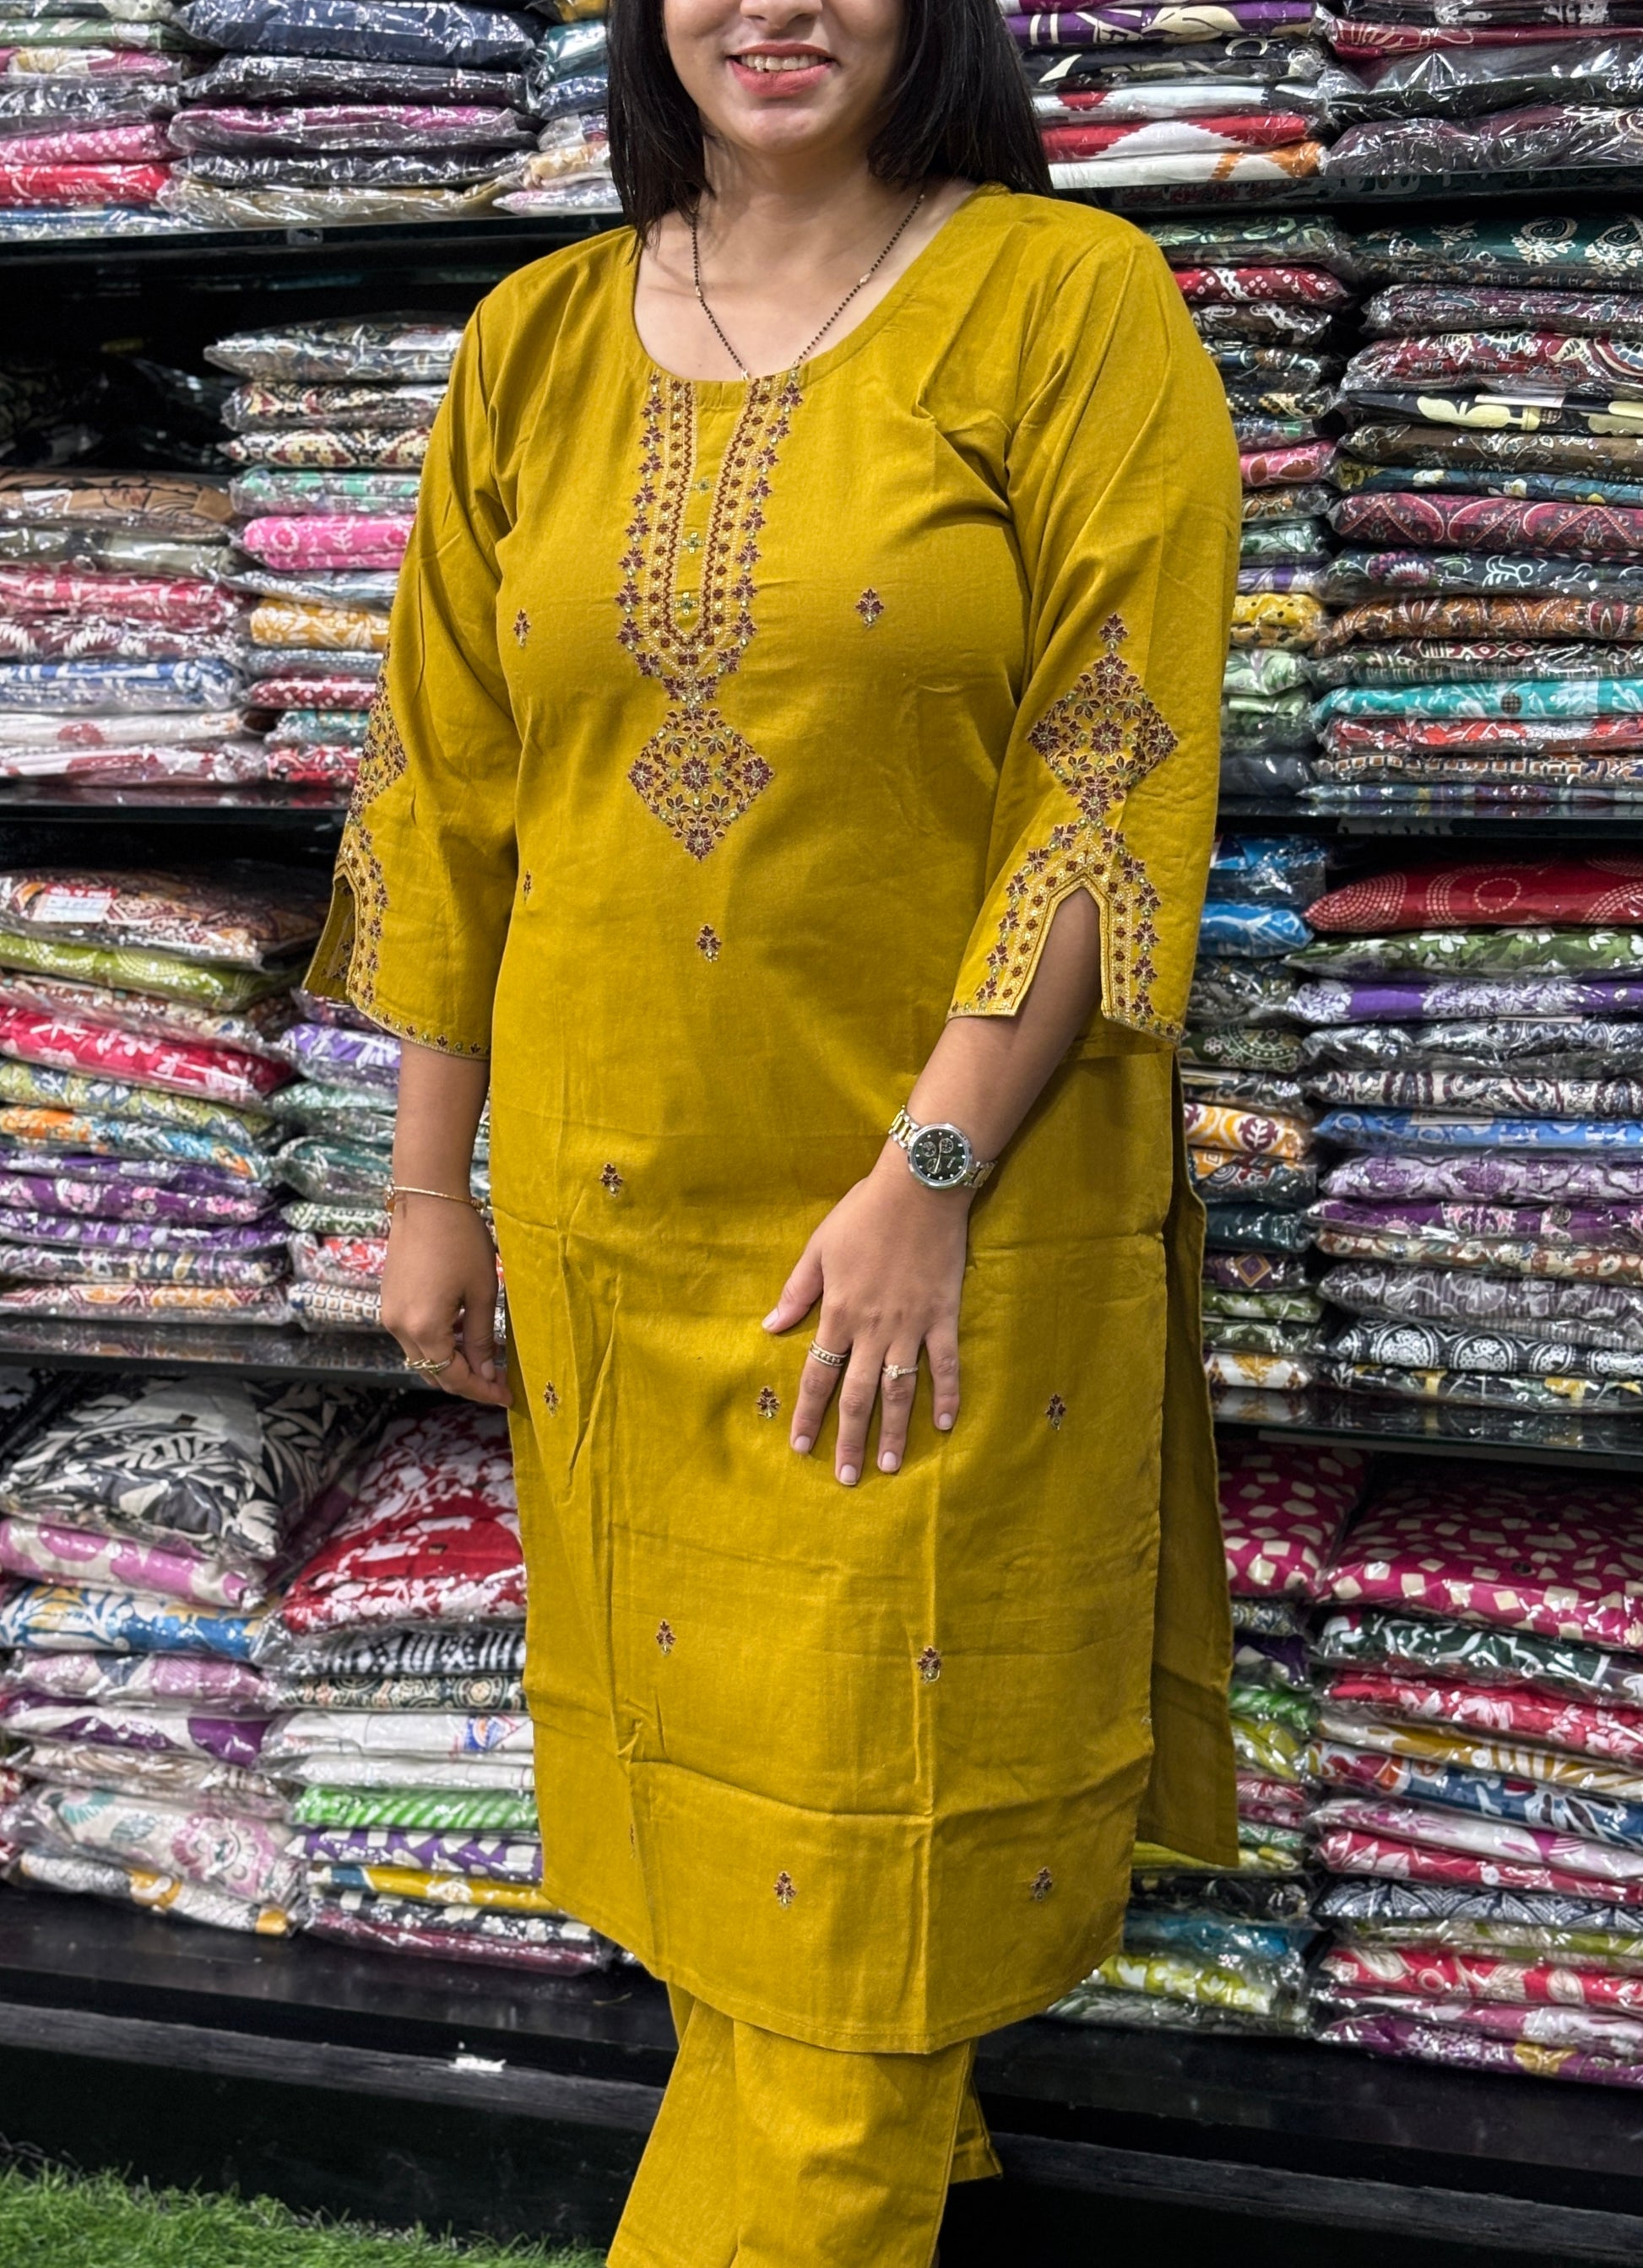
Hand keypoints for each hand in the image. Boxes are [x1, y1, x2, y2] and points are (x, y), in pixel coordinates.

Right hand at [380, 1196, 511, 1407]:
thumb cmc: (461, 1240)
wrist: (426, 1200)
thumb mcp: (481, 1292)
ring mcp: (390, 1315)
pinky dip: (437, 1344)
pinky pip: (413, 1337)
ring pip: (421, 1357)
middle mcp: (399, 1328)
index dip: (481, 1391)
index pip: (453, 1377)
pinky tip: (462, 1334)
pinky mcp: (389, 1302)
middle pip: (433, 1373)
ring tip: (485, 1358)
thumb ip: (480, 1337)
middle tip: (498, 1382)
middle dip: (466, 1382)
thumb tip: (484, 1373)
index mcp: (424, 1328)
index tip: (507, 1396)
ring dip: (451, 1363)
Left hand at [762, 1145, 967, 1484]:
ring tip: (891, 1466)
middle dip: (849, 1439)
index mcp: (838, 1312)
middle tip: (845, 1477)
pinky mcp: (943, 1317)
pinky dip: (947, 1394)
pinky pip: (946, 1364)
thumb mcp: (819, 1248)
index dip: (809, 1415)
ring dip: (895, 1431)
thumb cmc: (863, 1214)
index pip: (818, 1376)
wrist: (918, 1189)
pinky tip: (946, 1424)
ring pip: (900, 1390)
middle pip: (857, 1395)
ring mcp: (911, 1326)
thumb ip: (797, 1293)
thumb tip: (770, 1328)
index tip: (801, 1448)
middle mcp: (872, 1328)